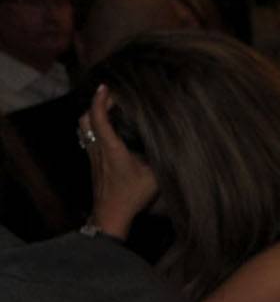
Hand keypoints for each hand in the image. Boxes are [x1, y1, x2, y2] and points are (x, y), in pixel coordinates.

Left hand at [81, 86, 157, 230]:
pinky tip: (109, 129)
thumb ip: (160, 157)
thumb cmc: (132, 196)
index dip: (100, 100)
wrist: (110, 215)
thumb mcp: (154, 176)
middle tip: (111, 97)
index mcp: (112, 149)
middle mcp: (98, 149)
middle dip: (95, 104)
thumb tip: (173, 143)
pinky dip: (95, 127)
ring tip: (109, 110)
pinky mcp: (93, 164)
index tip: (105, 87)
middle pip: (85, 119)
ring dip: (93, 115)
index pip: (99, 119)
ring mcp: (93, 157)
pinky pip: (88, 138)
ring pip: (84, 128)